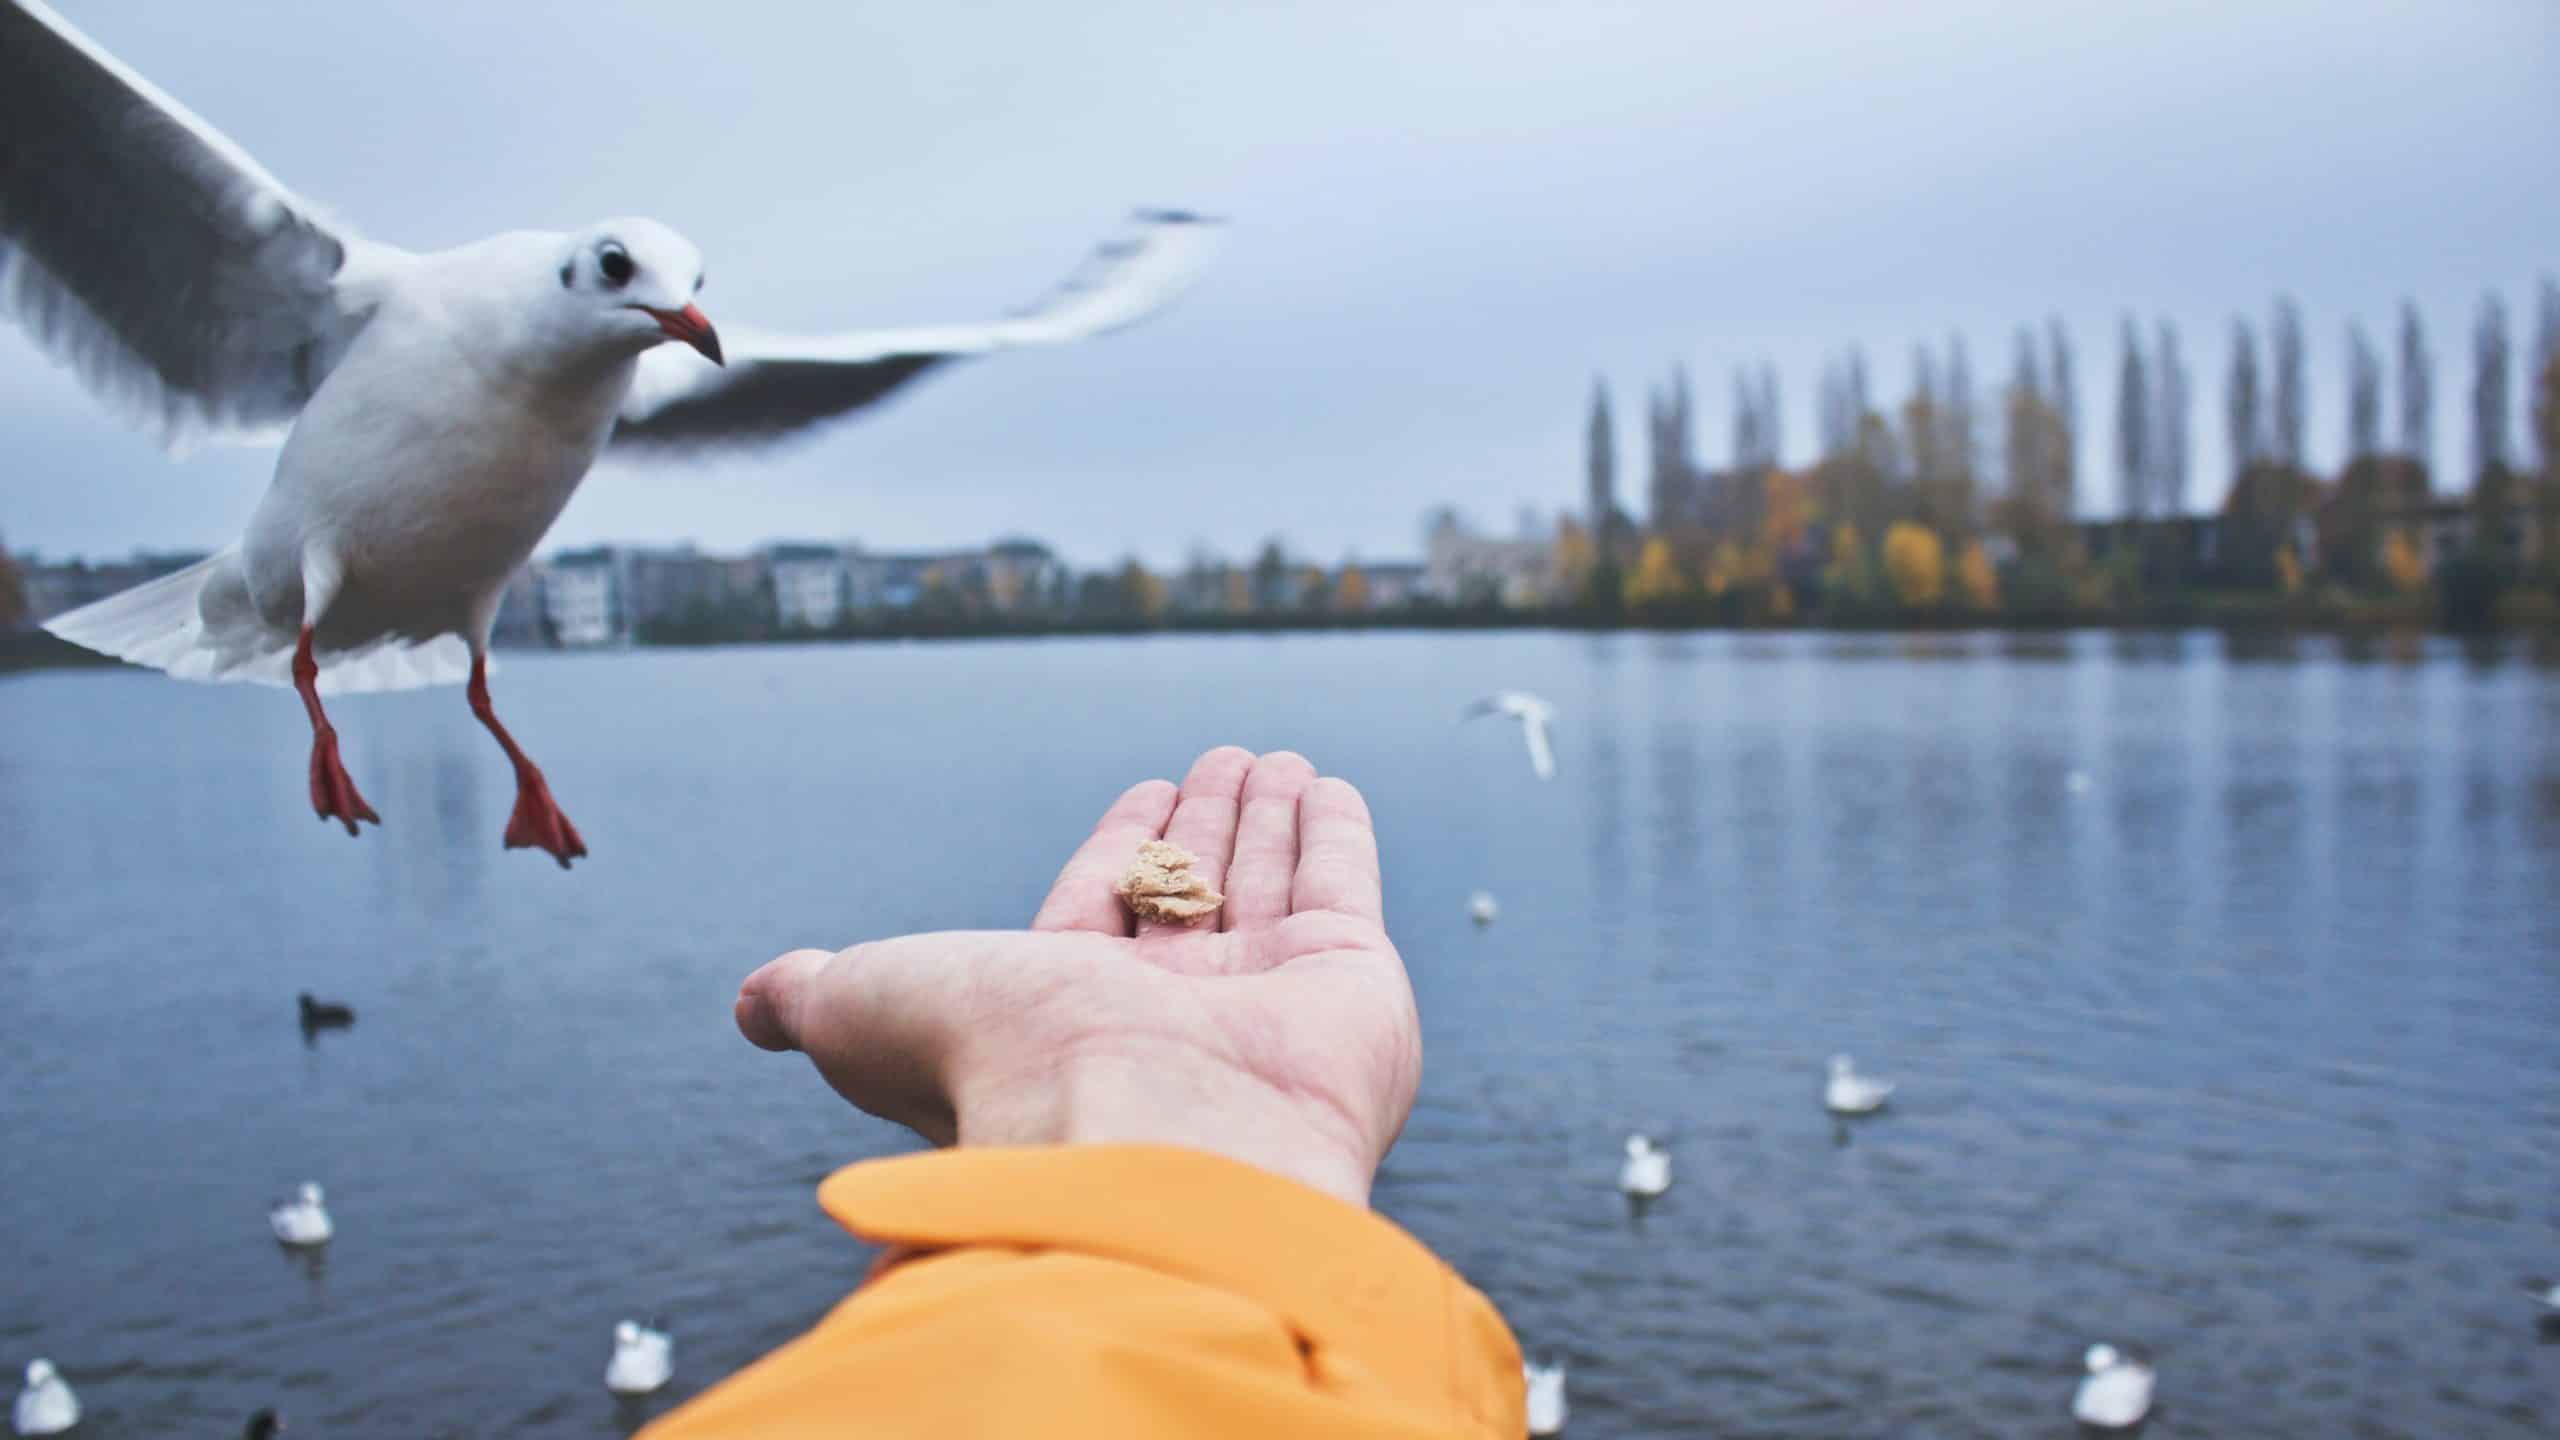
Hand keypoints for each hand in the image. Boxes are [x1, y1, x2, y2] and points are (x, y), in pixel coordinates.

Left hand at [735, 748, 1420, 1206]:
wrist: (1145, 1141)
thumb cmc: (1003, 1076)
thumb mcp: (870, 1008)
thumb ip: (818, 994)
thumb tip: (753, 1001)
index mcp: (1069, 1019)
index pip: (1100, 910)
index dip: (1120, 848)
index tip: (1144, 791)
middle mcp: (1170, 1020)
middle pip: (1190, 895)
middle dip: (1202, 826)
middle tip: (1219, 759)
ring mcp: (1267, 1007)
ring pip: (1265, 885)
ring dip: (1266, 817)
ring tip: (1268, 757)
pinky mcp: (1351, 991)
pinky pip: (1342, 889)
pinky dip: (1337, 834)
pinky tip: (1327, 788)